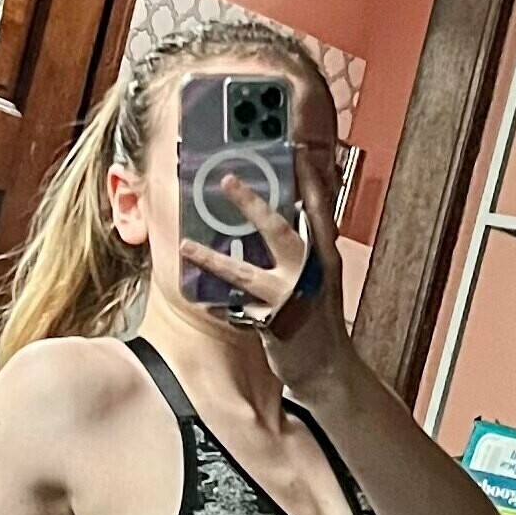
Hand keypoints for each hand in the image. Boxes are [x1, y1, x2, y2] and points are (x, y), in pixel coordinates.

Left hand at [178, 148, 353, 395]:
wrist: (329, 368)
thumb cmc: (319, 318)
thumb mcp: (321, 275)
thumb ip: (306, 244)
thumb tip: (290, 210)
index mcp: (324, 253)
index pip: (318, 206)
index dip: (305, 175)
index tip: (292, 146)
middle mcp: (310, 271)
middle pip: (279, 230)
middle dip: (251, 204)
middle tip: (226, 180)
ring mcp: (291, 298)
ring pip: (246, 273)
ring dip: (214, 258)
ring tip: (186, 245)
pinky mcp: (274, 325)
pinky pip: (236, 311)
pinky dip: (216, 304)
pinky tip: (197, 299)